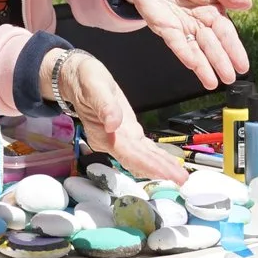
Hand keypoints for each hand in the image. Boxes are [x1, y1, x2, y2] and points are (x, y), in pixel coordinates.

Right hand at [52, 50, 187, 181]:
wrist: (76, 79)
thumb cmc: (84, 80)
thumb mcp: (93, 86)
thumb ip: (104, 106)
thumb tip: (112, 123)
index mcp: (104, 133)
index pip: (128, 153)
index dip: (147, 164)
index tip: (164, 173)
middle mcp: (112, 141)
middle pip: (137, 160)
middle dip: (159, 170)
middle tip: (181, 179)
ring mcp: (119, 139)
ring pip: (142, 157)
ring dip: (161, 167)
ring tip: (180, 175)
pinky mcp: (126, 134)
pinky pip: (143, 150)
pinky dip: (157, 158)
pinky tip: (168, 164)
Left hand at [119, 0, 251, 89]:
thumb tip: (247, 4)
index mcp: (213, 10)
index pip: (226, 33)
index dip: (235, 49)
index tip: (243, 65)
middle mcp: (199, 23)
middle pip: (213, 46)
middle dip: (222, 62)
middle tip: (231, 78)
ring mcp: (182, 28)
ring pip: (197, 50)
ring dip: (205, 67)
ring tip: (214, 82)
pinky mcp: (165, 29)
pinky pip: (177, 44)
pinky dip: (185, 54)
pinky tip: (194, 66)